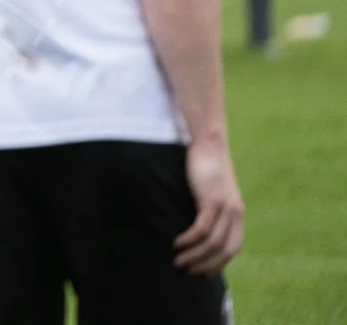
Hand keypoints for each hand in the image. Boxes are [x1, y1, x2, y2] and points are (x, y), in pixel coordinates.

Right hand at [176, 137, 243, 273]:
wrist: (209, 143)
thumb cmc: (206, 166)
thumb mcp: (212, 191)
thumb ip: (211, 208)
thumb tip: (199, 226)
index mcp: (237, 214)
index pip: (232, 249)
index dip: (218, 263)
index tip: (201, 270)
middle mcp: (235, 214)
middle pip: (224, 251)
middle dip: (206, 264)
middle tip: (187, 270)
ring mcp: (225, 207)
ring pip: (212, 243)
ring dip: (195, 255)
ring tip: (178, 260)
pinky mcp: (211, 200)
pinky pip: (202, 228)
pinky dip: (190, 240)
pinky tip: (178, 242)